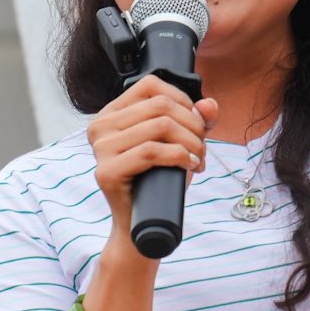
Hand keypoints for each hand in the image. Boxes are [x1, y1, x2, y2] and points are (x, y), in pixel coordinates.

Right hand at [87, 77, 219, 247]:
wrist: (143, 225)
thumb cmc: (159, 181)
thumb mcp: (179, 143)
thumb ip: (195, 120)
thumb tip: (210, 104)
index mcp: (112, 114)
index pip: (150, 85)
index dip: (182, 99)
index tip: (196, 122)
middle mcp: (100, 126)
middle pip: (160, 105)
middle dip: (192, 124)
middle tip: (201, 147)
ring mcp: (100, 149)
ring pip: (160, 126)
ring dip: (191, 142)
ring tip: (197, 159)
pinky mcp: (107, 171)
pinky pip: (151, 151)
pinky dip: (179, 155)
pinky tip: (189, 165)